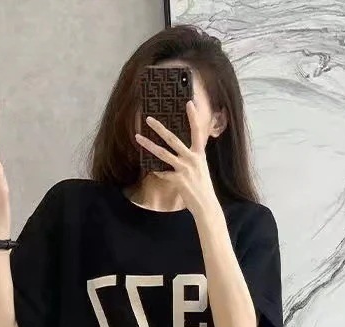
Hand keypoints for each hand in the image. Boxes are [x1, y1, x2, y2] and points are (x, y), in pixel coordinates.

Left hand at [135, 101, 219, 216]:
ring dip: (149, 145)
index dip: (193, 117)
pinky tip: (149, 167)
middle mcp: (193, 159)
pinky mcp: (178, 180)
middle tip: (148, 118)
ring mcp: (185, 169)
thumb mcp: (201, 168)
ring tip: (138, 137)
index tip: (189, 102)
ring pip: (163, 154)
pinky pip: (162, 172)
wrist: (206, 205)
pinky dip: (156, 170)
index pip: (197, 131)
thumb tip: (180, 149)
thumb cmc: (202, 186)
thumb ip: (192, 156)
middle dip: (160, 128)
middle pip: (173, 139)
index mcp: (200, 154)